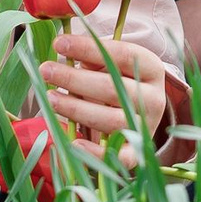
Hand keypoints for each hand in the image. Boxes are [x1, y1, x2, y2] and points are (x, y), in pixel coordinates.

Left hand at [41, 34, 172, 146]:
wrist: (137, 113)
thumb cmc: (116, 80)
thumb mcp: (110, 64)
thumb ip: (93, 56)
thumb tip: (63, 46)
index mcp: (151, 69)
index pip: (121, 55)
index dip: (88, 48)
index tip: (59, 43)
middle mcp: (154, 98)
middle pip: (112, 88)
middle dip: (74, 79)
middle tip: (46, 70)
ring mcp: (147, 126)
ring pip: (111, 119)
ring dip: (76, 109)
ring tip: (50, 98)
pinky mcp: (138, 152)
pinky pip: (120, 157)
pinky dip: (97, 153)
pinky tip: (74, 142)